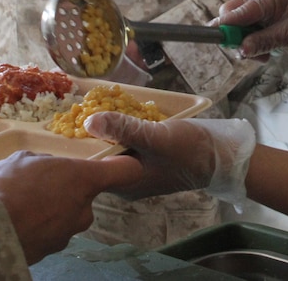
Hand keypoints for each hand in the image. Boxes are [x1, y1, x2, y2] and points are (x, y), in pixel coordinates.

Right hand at [0, 150, 142, 264]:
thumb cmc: (8, 187)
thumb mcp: (23, 160)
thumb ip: (42, 162)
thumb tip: (43, 167)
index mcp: (85, 179)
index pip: (126, 171)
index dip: (125, 165)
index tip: (120, 162)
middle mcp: (84, 209)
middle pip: (84, 195)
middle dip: (65, 190)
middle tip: (37, 186)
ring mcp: (68, 234)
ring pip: (64, 215)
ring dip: (48, 210)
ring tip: (18, 204)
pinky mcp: (50, 252)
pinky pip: (48, 233)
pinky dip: (36, 227)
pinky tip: (14, 221)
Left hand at [84, 113, 254, 206]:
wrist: (223, 156)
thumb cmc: (190, 151)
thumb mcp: (155, 137)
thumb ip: (124, 129)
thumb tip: (89, 122)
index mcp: (124, 183)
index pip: (90, 168)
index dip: (76, 146)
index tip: (64, 123)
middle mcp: (127, 179)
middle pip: (99, 156)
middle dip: (90, 133)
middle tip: (77, 107)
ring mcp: (137, 168)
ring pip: (112, 147)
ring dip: (106, 127)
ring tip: (92, 105)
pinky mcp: (147, 157)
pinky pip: (126, 142)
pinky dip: (121, 128)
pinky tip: (116, 111)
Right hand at [217, 0, 287, 68]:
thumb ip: (264, 40)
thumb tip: (241, 48)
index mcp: (269, 0)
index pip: (239, 9)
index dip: (226, 23)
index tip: (214, 35)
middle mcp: (262, 5)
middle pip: (232, 16)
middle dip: (233, 35)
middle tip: (244, 51)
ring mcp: (263, 18)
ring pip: (238, 30)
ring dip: (244, 45)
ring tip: (261, 57)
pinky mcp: (265, 30)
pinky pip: (248, 39)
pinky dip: (252, 49)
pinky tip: (265, 56)